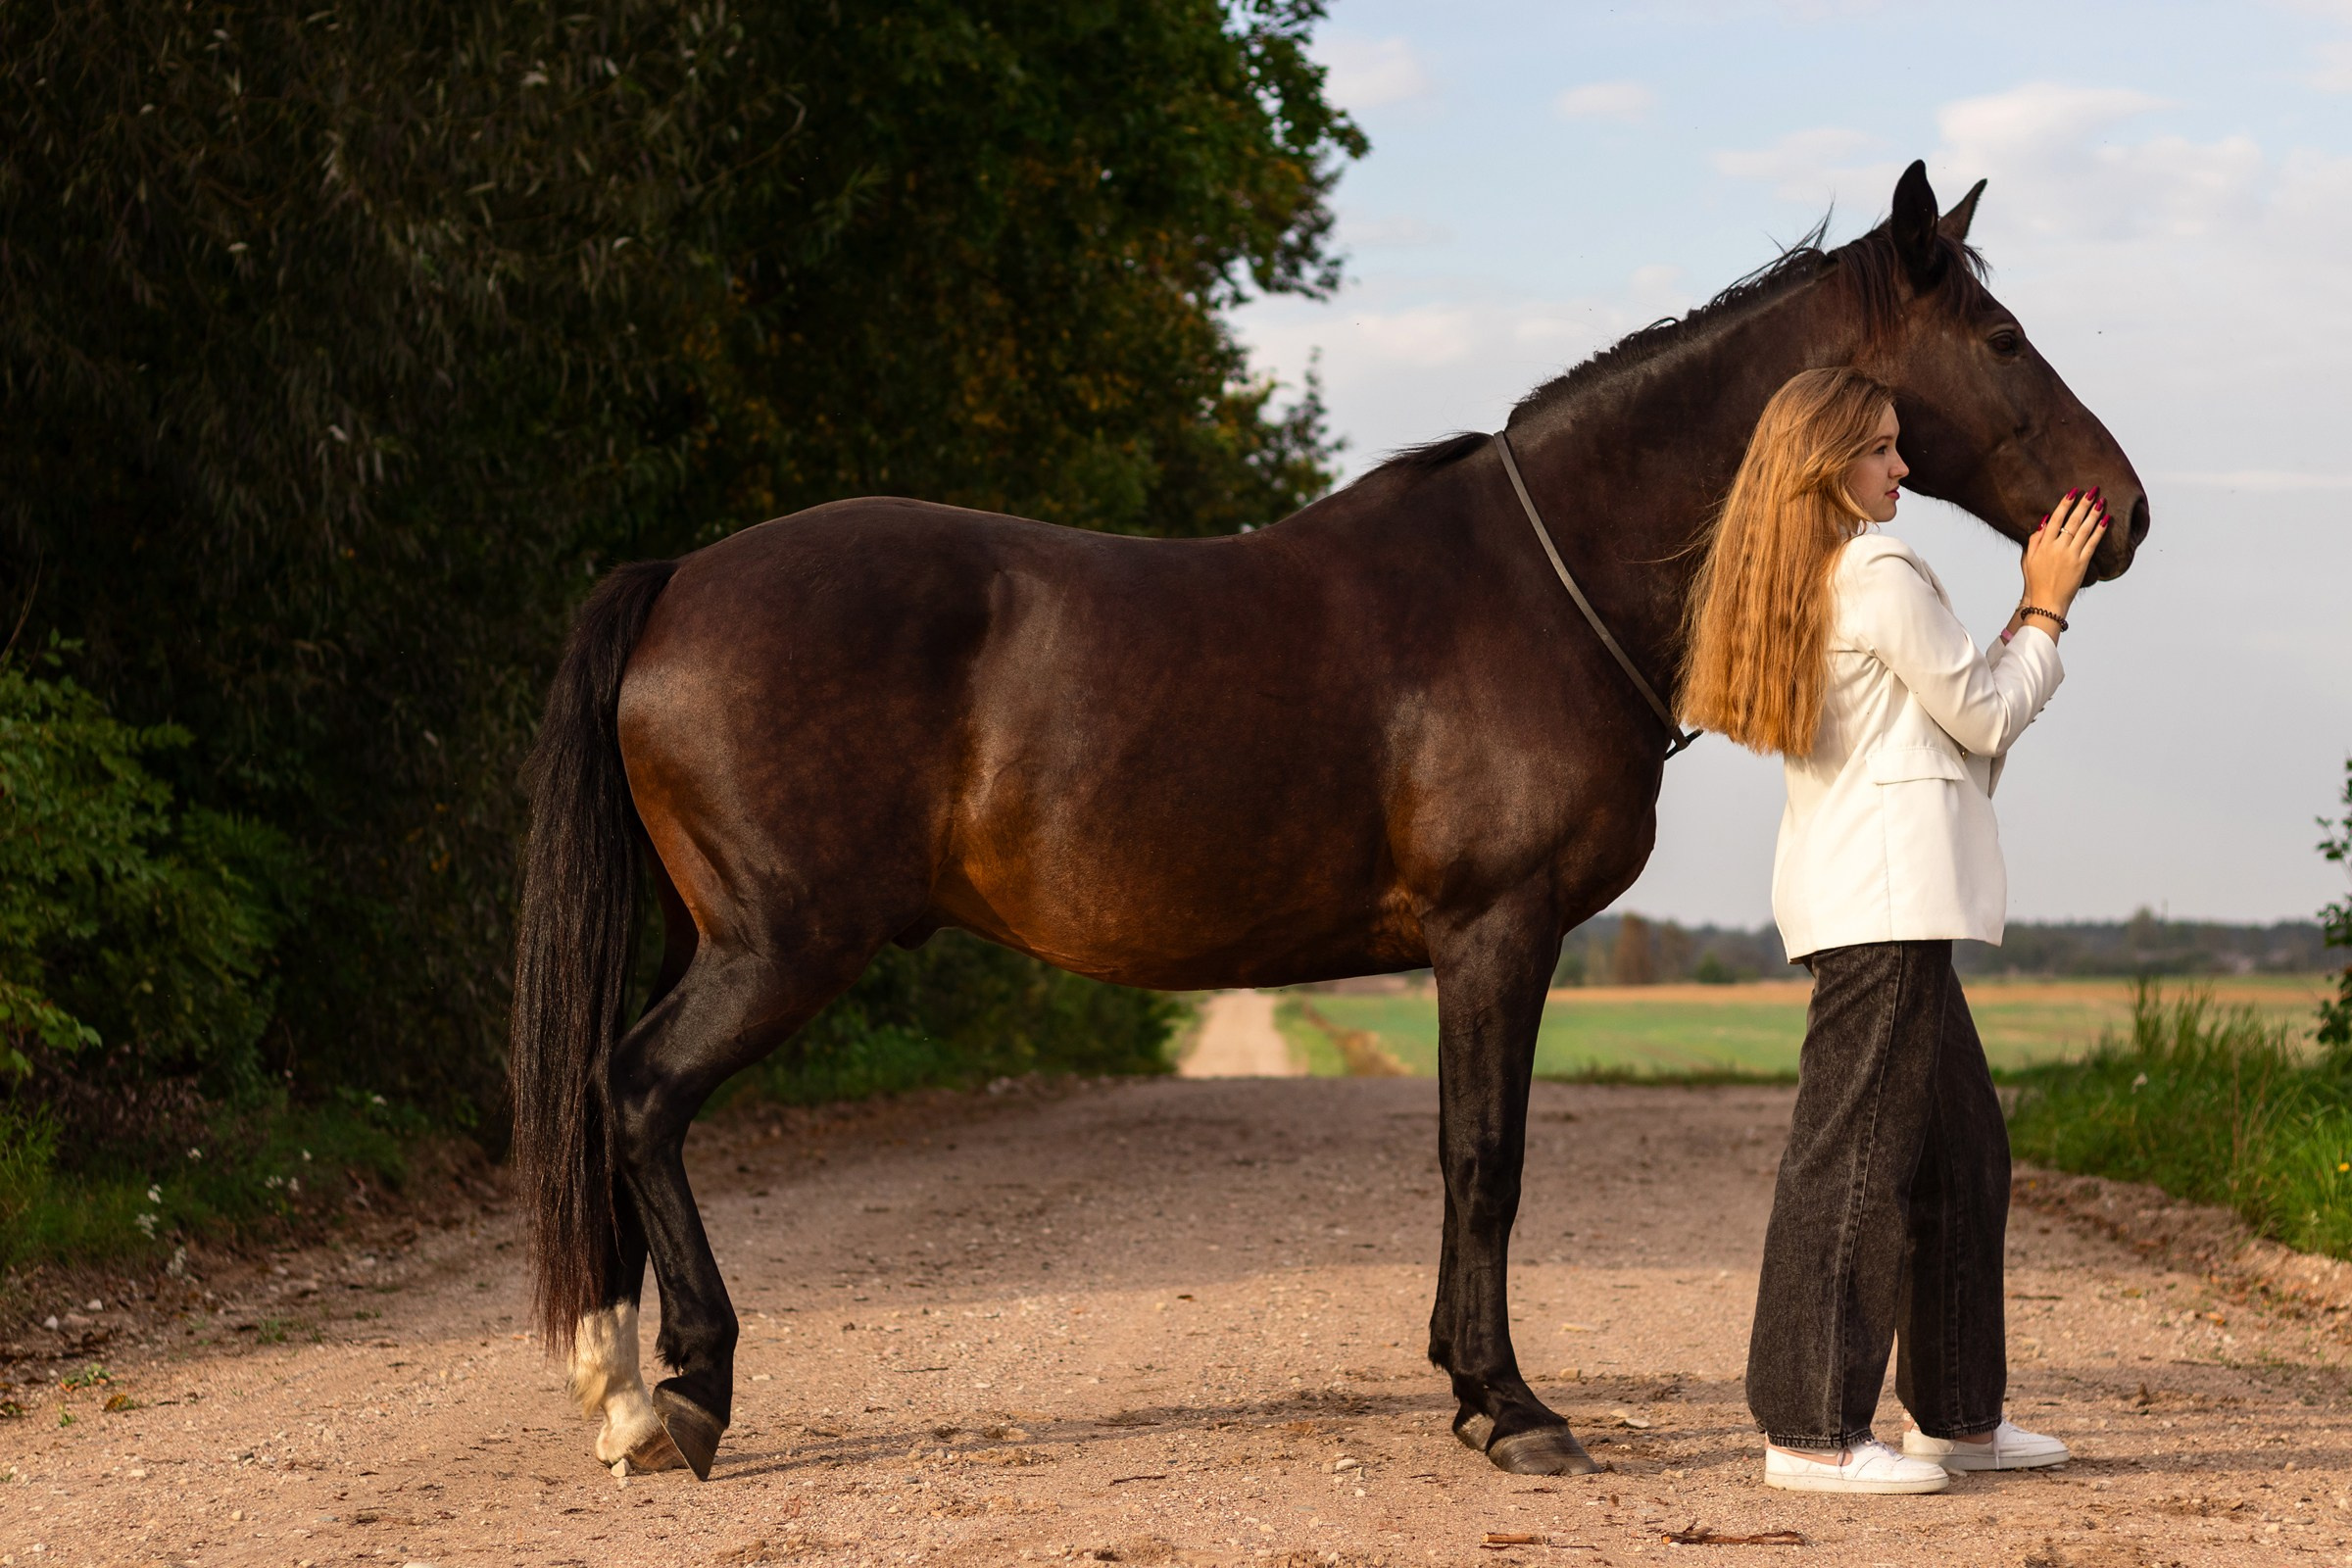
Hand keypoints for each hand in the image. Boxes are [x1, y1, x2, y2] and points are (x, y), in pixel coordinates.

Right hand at [2021, 487, 2105, 624]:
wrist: (2046, 602)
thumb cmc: (2035, 581)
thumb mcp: (2027, 559)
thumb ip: (2034, 539)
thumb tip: (2044, 521)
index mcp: (2043, 545)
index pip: (2056, 519)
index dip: (2065, 504)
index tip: (2073, 492)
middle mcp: (2057, 547)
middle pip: (2072, 521)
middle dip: (2083, 504)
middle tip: (2093, 491)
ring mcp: (2070, 555)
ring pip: (2085, 529)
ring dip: (2094, 514)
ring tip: (2101, 501)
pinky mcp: (2081, 564)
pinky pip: (2093, 543)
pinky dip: (2099, 531)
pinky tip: (2105, 520)